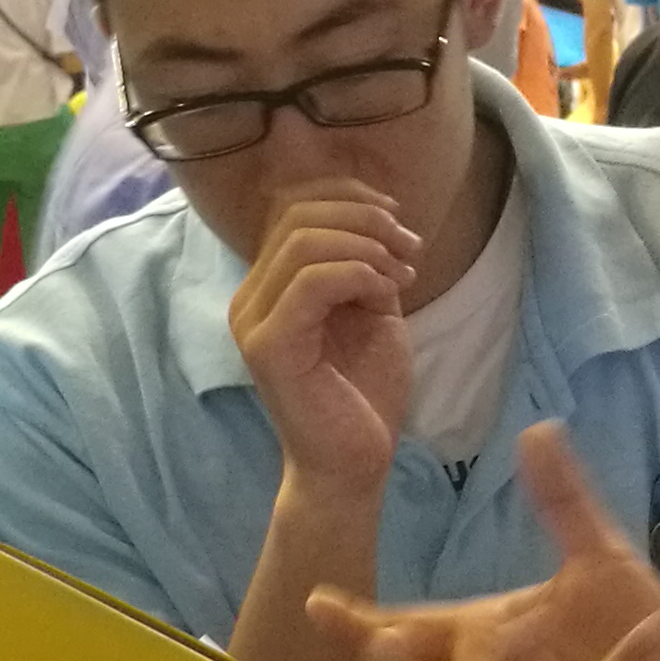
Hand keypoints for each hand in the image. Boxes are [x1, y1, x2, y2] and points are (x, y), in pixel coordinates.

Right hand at [229, 179, 418, 492]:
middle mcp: (250, 297)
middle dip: (365, 218)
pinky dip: (359, 274)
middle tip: (409, 248)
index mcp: (270, 284)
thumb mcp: (372, 309)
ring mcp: (253, 321)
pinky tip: (385, 294)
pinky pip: (312, 281)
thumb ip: (364, 263)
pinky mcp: (269, 345)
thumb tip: (380, 216)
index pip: (293, 206)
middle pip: (298, 214)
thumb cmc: (363, 394)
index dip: (349, 195)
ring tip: (403, 273)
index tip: (399, 220)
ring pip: (303, 241)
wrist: (354, 465)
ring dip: (367, 246)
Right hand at [308, 423, 659, 660]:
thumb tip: (537, 429)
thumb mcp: (598, 561)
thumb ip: (563, 503)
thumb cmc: (631, 640)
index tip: (317, 602)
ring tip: (524, 623)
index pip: (403, 633)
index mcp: (478, 645)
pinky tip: (649, 629)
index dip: (356, 624)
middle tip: (380, 639)